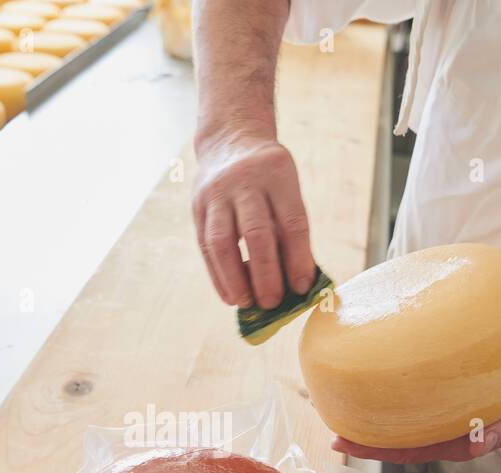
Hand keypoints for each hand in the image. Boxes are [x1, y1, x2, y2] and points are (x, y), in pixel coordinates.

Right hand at [192, 134, 314, 309]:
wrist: (230, 140)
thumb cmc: (269, 177)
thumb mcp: (286, 188)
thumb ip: (289, 228)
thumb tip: (296, 281)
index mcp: (278, 174)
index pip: (291, 222)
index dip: (298, 258)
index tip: (302, 287)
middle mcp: (245, 181)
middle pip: (256, 234)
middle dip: (265, 274)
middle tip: (273, 303)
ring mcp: (217, 193)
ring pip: (223, 243)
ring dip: (235, 279)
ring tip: (248, 303)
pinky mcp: (198, 206)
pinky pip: (206, 247)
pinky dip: (218, 275)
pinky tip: (230, 295)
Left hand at [331, 368, 500, 463]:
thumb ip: (500, 430)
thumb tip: (479, 441)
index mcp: (450, 443)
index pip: (401, 450)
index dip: (369, 447)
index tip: (339, 440)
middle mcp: (438, 431)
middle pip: (391, 436)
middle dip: (358, 431)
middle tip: (325, 416)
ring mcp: (440, 414)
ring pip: (399, 416)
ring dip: (370, 409)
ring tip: (340, 394)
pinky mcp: (444, 395)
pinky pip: (412, 394)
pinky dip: (392, 386)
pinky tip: (376, 369)